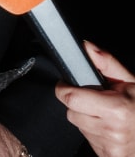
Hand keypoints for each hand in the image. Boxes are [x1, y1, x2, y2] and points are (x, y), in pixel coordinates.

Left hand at [55, 41, 134, 156]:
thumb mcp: (131, 82)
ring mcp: (110, 147)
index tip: (67, 84)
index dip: (65, 88)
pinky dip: (94, 132)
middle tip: (97, 101)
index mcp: (117, 109)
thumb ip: (107, 63)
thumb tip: (86, 46)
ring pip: (78, 126)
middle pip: (71, 111)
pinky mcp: (108, 156)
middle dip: (79, 104)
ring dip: (87, 119)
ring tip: (106, 115)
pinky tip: (108, 128)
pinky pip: (88, 140)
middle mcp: (112, 130)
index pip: (70, 98)